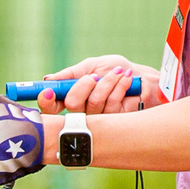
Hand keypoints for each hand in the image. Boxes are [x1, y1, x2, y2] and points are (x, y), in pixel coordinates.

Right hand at [43, 55, 165, 114]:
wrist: (143, 77)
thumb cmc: (117, 70)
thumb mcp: (92, 66)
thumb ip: (71, 74)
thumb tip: (48, 79)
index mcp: (72, 97)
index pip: (51, 107)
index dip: (46, 102)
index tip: (48, 92)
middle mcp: (82, 112)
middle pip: (71, 104)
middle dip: (84, 85)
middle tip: (94, 76)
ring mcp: (99, 119)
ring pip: (94, 103)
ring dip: (107, 82)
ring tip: (118, 73)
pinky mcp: (116, 123)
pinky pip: (111, 104)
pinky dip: (119, 86)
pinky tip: (126, 81)